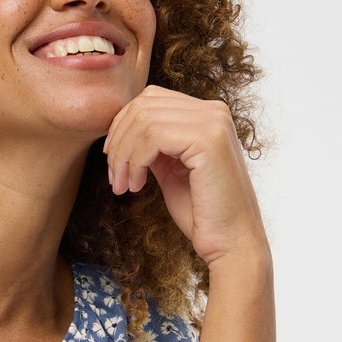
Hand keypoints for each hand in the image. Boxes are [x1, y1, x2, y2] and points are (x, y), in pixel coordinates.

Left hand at [103, 85, 268, 266]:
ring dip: (123, 156)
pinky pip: (153, 136)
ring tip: (123, 185)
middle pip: (144, 104)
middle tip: (113, 178)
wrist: (229, 242)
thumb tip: (123, 131)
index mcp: (207, 115)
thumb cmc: (201, 213)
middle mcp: (214, 111)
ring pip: (144, 120)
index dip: (122, 126)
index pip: (151, 99)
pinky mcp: (209, 140)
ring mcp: (214, 122)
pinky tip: (136, 186)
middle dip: (118, 141)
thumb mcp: (170, 170)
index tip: (113, 161)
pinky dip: (135, 162)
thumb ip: (153, 146)